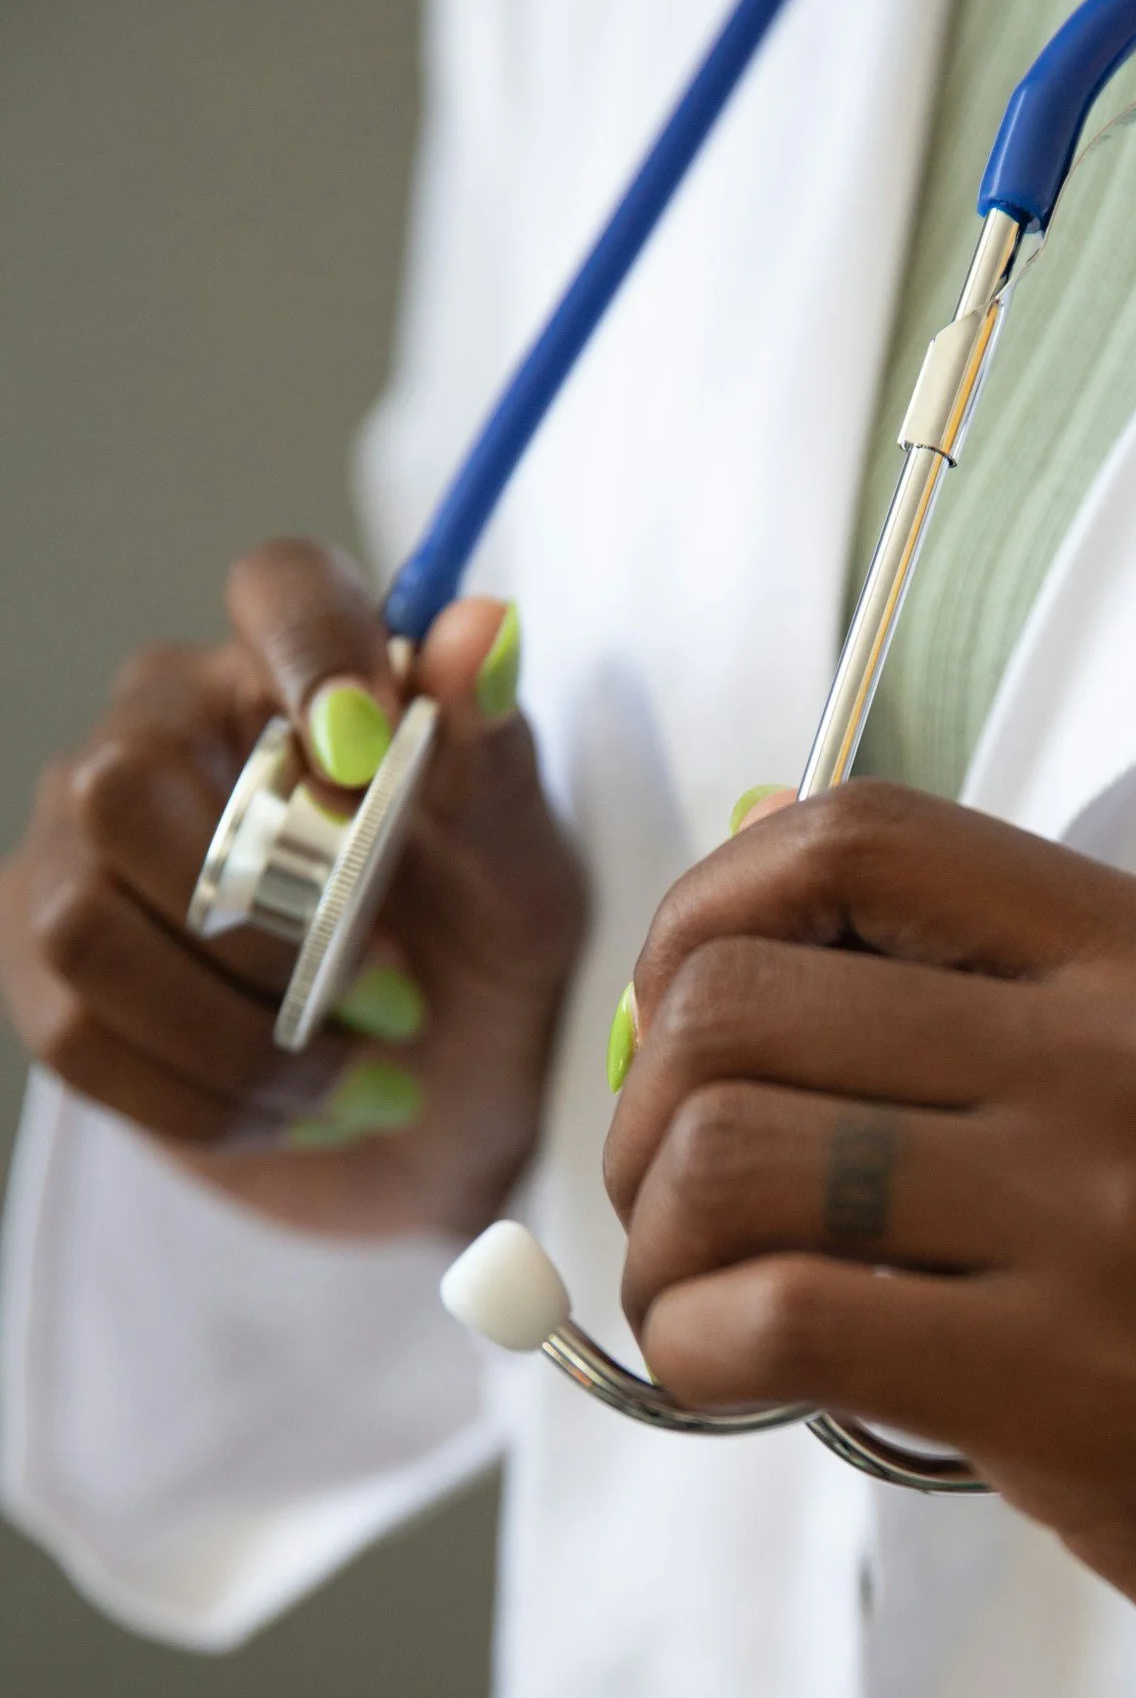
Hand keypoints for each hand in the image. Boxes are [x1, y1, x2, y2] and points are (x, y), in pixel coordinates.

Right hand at [0, 539, 584, 1237]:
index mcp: (297, 675)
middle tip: (392, 989)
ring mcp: (84, 854)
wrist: (446, 1110)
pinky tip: (297, 1106)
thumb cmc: (481, 961)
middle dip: (266, 916)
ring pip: (88, 926)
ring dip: (239, 1030)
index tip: (371, 756)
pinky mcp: (49, 975)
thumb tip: (477, 633)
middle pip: (126, 780)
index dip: (316, 655)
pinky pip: (79, 1033)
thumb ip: (493, 763)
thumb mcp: (523, 876)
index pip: (280, 587)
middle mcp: (166, 737)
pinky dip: (208, 1095)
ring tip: (355, 1067)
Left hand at [603, 784, 1135, 1697]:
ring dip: (659, 1248)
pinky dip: (694, 1348)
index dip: (706, 912)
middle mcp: (1133, 1057)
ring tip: (704, 1303)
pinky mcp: (1070, 1385)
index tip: (684, 1020)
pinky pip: (775, 1318)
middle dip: (643, 1117)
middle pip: (739, 1002)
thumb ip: (996, 999)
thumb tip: (733, 932)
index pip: (859, 836)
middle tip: (679, 1206)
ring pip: (727, 1157)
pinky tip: (731, 1376)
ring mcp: (1107, 1217)